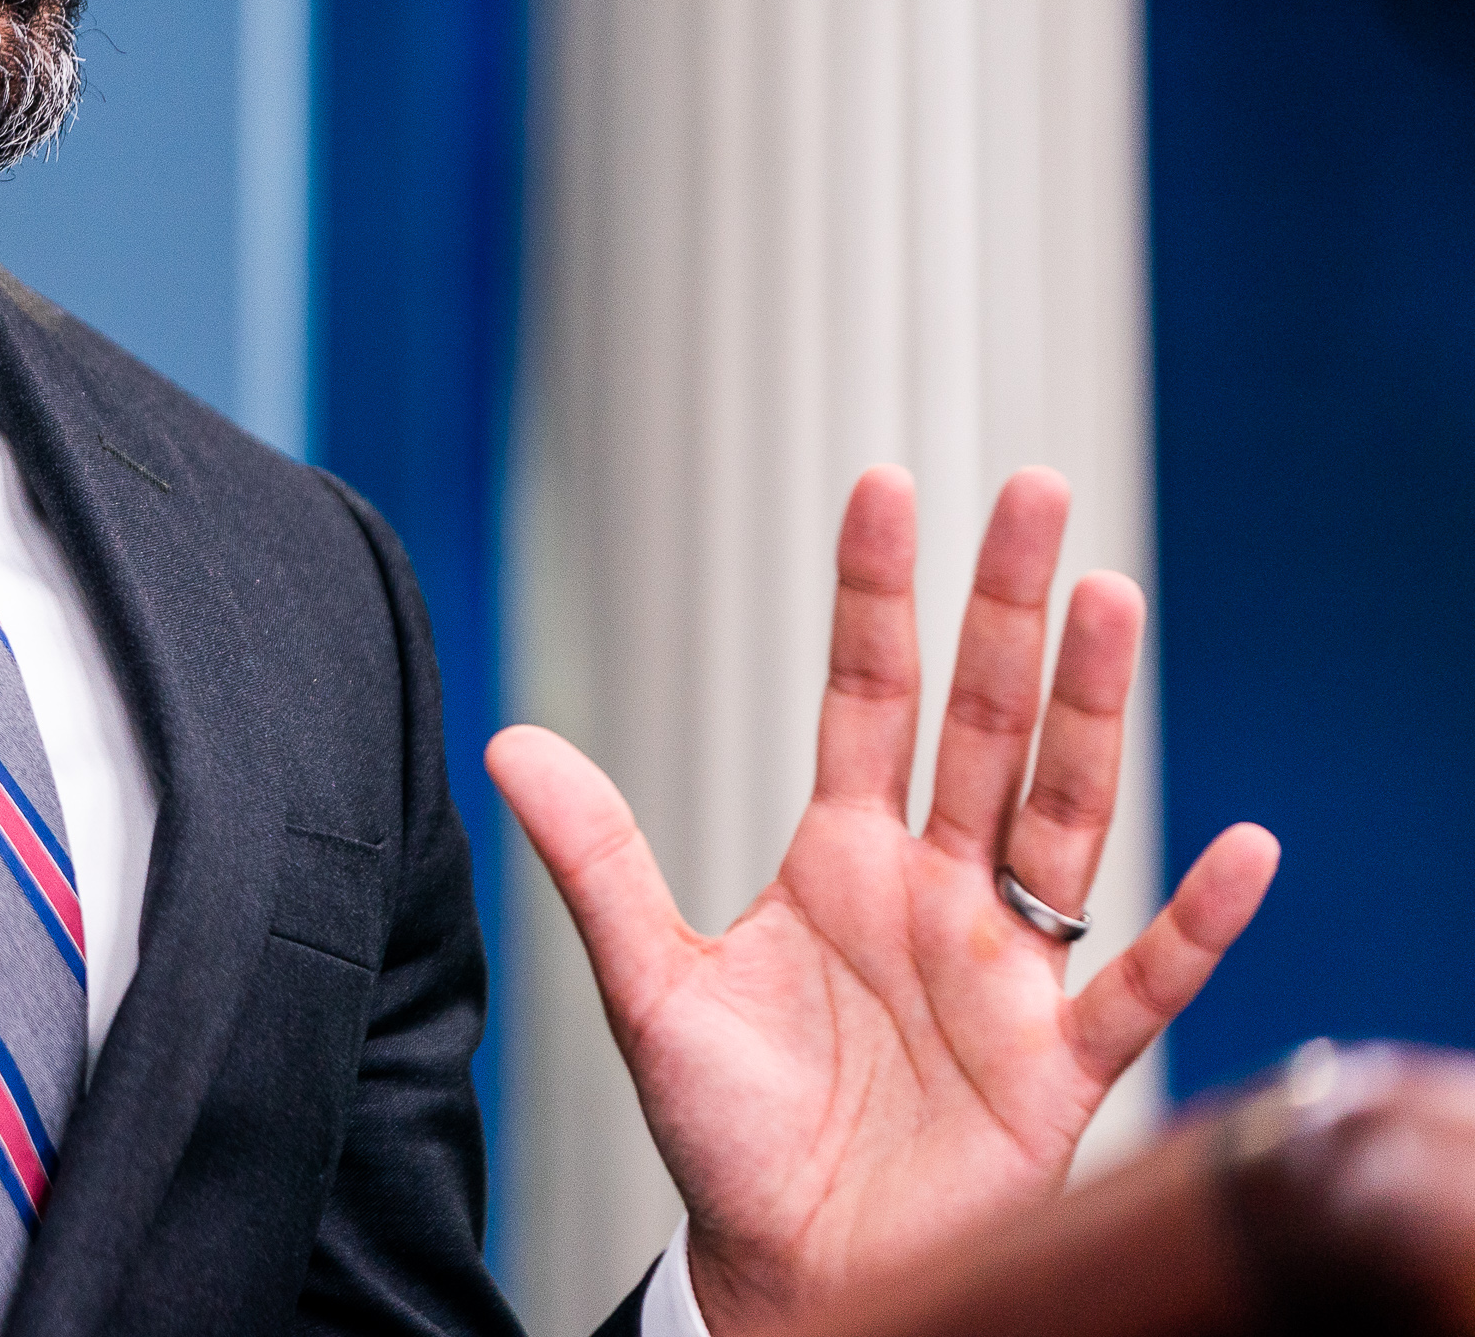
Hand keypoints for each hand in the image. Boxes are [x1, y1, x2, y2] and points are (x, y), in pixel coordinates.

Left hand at [489, 468, 1283, 1333]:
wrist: (784, 1270)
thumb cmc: (725, 1135)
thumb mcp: (650, 986)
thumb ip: (597, 859)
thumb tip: (507, 740)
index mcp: (839, 859)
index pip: (865, 694)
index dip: (874, 595)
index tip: (884, 483)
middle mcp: (933, 890)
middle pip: (982, 723)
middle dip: (1007, 610)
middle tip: (1036, 488)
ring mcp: (1004, 967)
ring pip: (1065, 813)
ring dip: (1091, 711)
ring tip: (1113, 597)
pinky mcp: (1057, 1064)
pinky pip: (1140, 980)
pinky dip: (1196, 921)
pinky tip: (1235, 846)